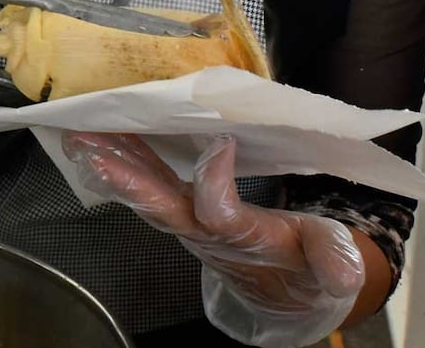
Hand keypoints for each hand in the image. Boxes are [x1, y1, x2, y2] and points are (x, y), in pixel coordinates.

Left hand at [62, 132, 364, 347]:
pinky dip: (122, 161)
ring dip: (112, 165)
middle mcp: (206, 232)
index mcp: (245, 239)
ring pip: (144, 194)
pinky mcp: (180, 209)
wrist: (287, 288)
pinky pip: (146, 183)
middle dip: (125, 179)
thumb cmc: (310, 264)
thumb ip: (335, 262)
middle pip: (160, 206)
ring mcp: (187, 221)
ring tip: (79, 136)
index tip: (222, 142)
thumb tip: (345, 274)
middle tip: (91, 150)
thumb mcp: (332, 262)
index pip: (219, 214)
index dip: (216, 181)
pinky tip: (99, 138)